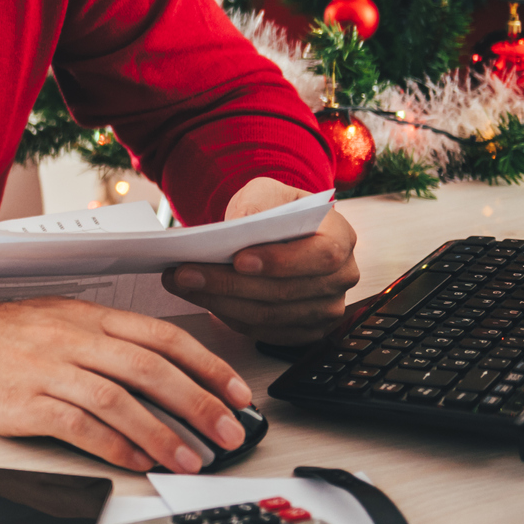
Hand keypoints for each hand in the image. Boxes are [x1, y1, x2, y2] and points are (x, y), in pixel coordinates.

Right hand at [0, 291, 255, 473]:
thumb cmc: (4, 337)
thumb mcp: (61, 320)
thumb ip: (110, 341)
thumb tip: (169, 373)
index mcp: (88, 316)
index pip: (161, 337)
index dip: (206, 365)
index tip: (237, 393)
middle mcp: (72, 339)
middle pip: (148, 369)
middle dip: (197, 404)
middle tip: (229, 433)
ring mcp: (47, 369)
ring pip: (117, 400)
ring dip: (160, 434)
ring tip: (190, 460)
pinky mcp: (25, 403)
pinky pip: (78, 427)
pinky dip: (114, 447)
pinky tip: (137, 462)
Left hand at [163, 178, 359, 344]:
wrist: (277, 231)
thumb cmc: (275, 209)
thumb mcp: (266, 192)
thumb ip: (257, 204)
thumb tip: (241, 225)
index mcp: (342, 238)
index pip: (321, 256)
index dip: (280, 262)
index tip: (238, 260)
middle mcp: (341, 278)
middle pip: (286, 292)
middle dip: (229, 284)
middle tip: (185, 273)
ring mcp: (326, 309)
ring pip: (269, 316)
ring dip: (219, 302)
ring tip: (181, 283)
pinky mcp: (304, 330)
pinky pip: (263, 331)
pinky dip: (228, 316)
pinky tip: (200, 298)